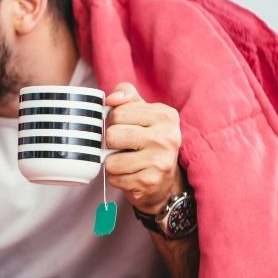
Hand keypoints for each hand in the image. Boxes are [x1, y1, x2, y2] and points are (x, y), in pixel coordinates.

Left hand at [103, 82, 183, 214]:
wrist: (165, 180)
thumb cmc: (149, 140)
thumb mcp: (142, 112)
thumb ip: (126, 95)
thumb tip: (111, 99)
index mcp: (165, 115)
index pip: (118, 113)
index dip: (115, 121)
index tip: (126, 127)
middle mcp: (167, 137)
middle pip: (112, 135)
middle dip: (112, 143)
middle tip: (125, 146)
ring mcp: (159, 161)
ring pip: (110, 160)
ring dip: (113, 162)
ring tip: (128, 161)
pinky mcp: (149, 182)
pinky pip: (114, 178)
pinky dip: (117, 178)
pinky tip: (131, 174)